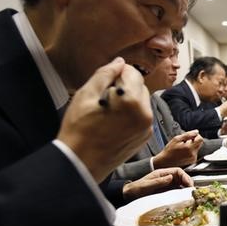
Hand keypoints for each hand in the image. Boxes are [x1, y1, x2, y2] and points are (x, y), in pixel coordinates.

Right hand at [58, 58, 151, 181]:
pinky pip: (141, 116)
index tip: (104, 82)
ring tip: (108, 111)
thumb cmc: (79, 130)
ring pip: (141, 101)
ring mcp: (147, 127)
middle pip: (139, 86)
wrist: (81, 163)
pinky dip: (131, 113)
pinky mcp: (144, 136)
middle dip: (124, 87)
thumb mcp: (86, 95)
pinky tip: (114, 122)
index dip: (117, 73)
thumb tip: (119, 62)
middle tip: (104, 98)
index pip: (132, 72)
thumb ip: (105, 74)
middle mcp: (145, 113)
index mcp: (132, 101)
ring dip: (128, 100)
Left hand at [123, 167, 193, 201]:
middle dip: (188, 184)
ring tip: (190, 197)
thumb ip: (158, 181)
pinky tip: (183, 201)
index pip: (178, 172)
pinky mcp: (166, 194)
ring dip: (186, 191)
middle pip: (182, 179)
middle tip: (192, 192)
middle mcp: (166, 179)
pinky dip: (181, 196)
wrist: (129, 196)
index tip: (189, 184)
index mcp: (162, 174)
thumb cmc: (136, 189)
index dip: (185, 176)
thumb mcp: (146, 185)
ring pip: (180, 186)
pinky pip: (176, 194)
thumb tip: (171, 177)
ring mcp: (166, 186)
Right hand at [152, 129, 202, 168]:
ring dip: (191, 146)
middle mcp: (193, 154)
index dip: (196, 136)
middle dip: (193, 141)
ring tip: (182, 148)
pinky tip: (183, 152)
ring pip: (197, 148)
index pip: (200, 139)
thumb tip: (196, 132)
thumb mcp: (176, 139)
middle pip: (199, 143)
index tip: (191, 136)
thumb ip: (188, 134)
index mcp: (189, 148)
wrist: (165, 162)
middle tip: (184, 142)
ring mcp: (193, 159)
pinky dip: (190, 151)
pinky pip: (194, 153)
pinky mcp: (192, 161)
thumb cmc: (169, 151)